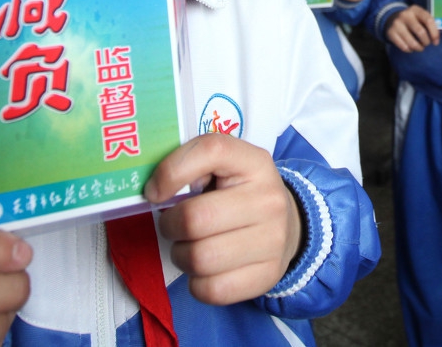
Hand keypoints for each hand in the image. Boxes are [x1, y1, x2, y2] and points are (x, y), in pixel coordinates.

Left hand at [146, 134, 300, 305]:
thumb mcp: (223, 166)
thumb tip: (154, 191)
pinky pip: (211, 290)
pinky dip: (197, 283)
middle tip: (173, 225)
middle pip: (195, 219)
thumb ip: (191, 164)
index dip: (171, 172)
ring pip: (200, 259)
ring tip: (189, 247)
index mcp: (254, 162)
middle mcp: (269, 199)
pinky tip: (205, 269)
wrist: (286, 225)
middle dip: (170, 225)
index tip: (155, 191)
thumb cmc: (239, 193)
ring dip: (181, 256)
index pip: (210, 151)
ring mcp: (273, 240)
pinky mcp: (268, 275)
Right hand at [385, 5, 439, 51]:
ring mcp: (397, 24)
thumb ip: (428, 24)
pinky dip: (409, 50)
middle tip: (426, 44)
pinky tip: (411, 48)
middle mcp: (405, 15)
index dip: (434, 33)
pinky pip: (403, 47)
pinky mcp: (391, 33)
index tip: (436, 42)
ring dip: (418, 48)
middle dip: (426, 42)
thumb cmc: (412, 20)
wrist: (392, 19)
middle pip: (420, 32)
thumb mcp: (419, 16)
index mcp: (415, 9)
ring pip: (411, 42)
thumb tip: (436, 38)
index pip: (428, 20)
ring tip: (420, 48)